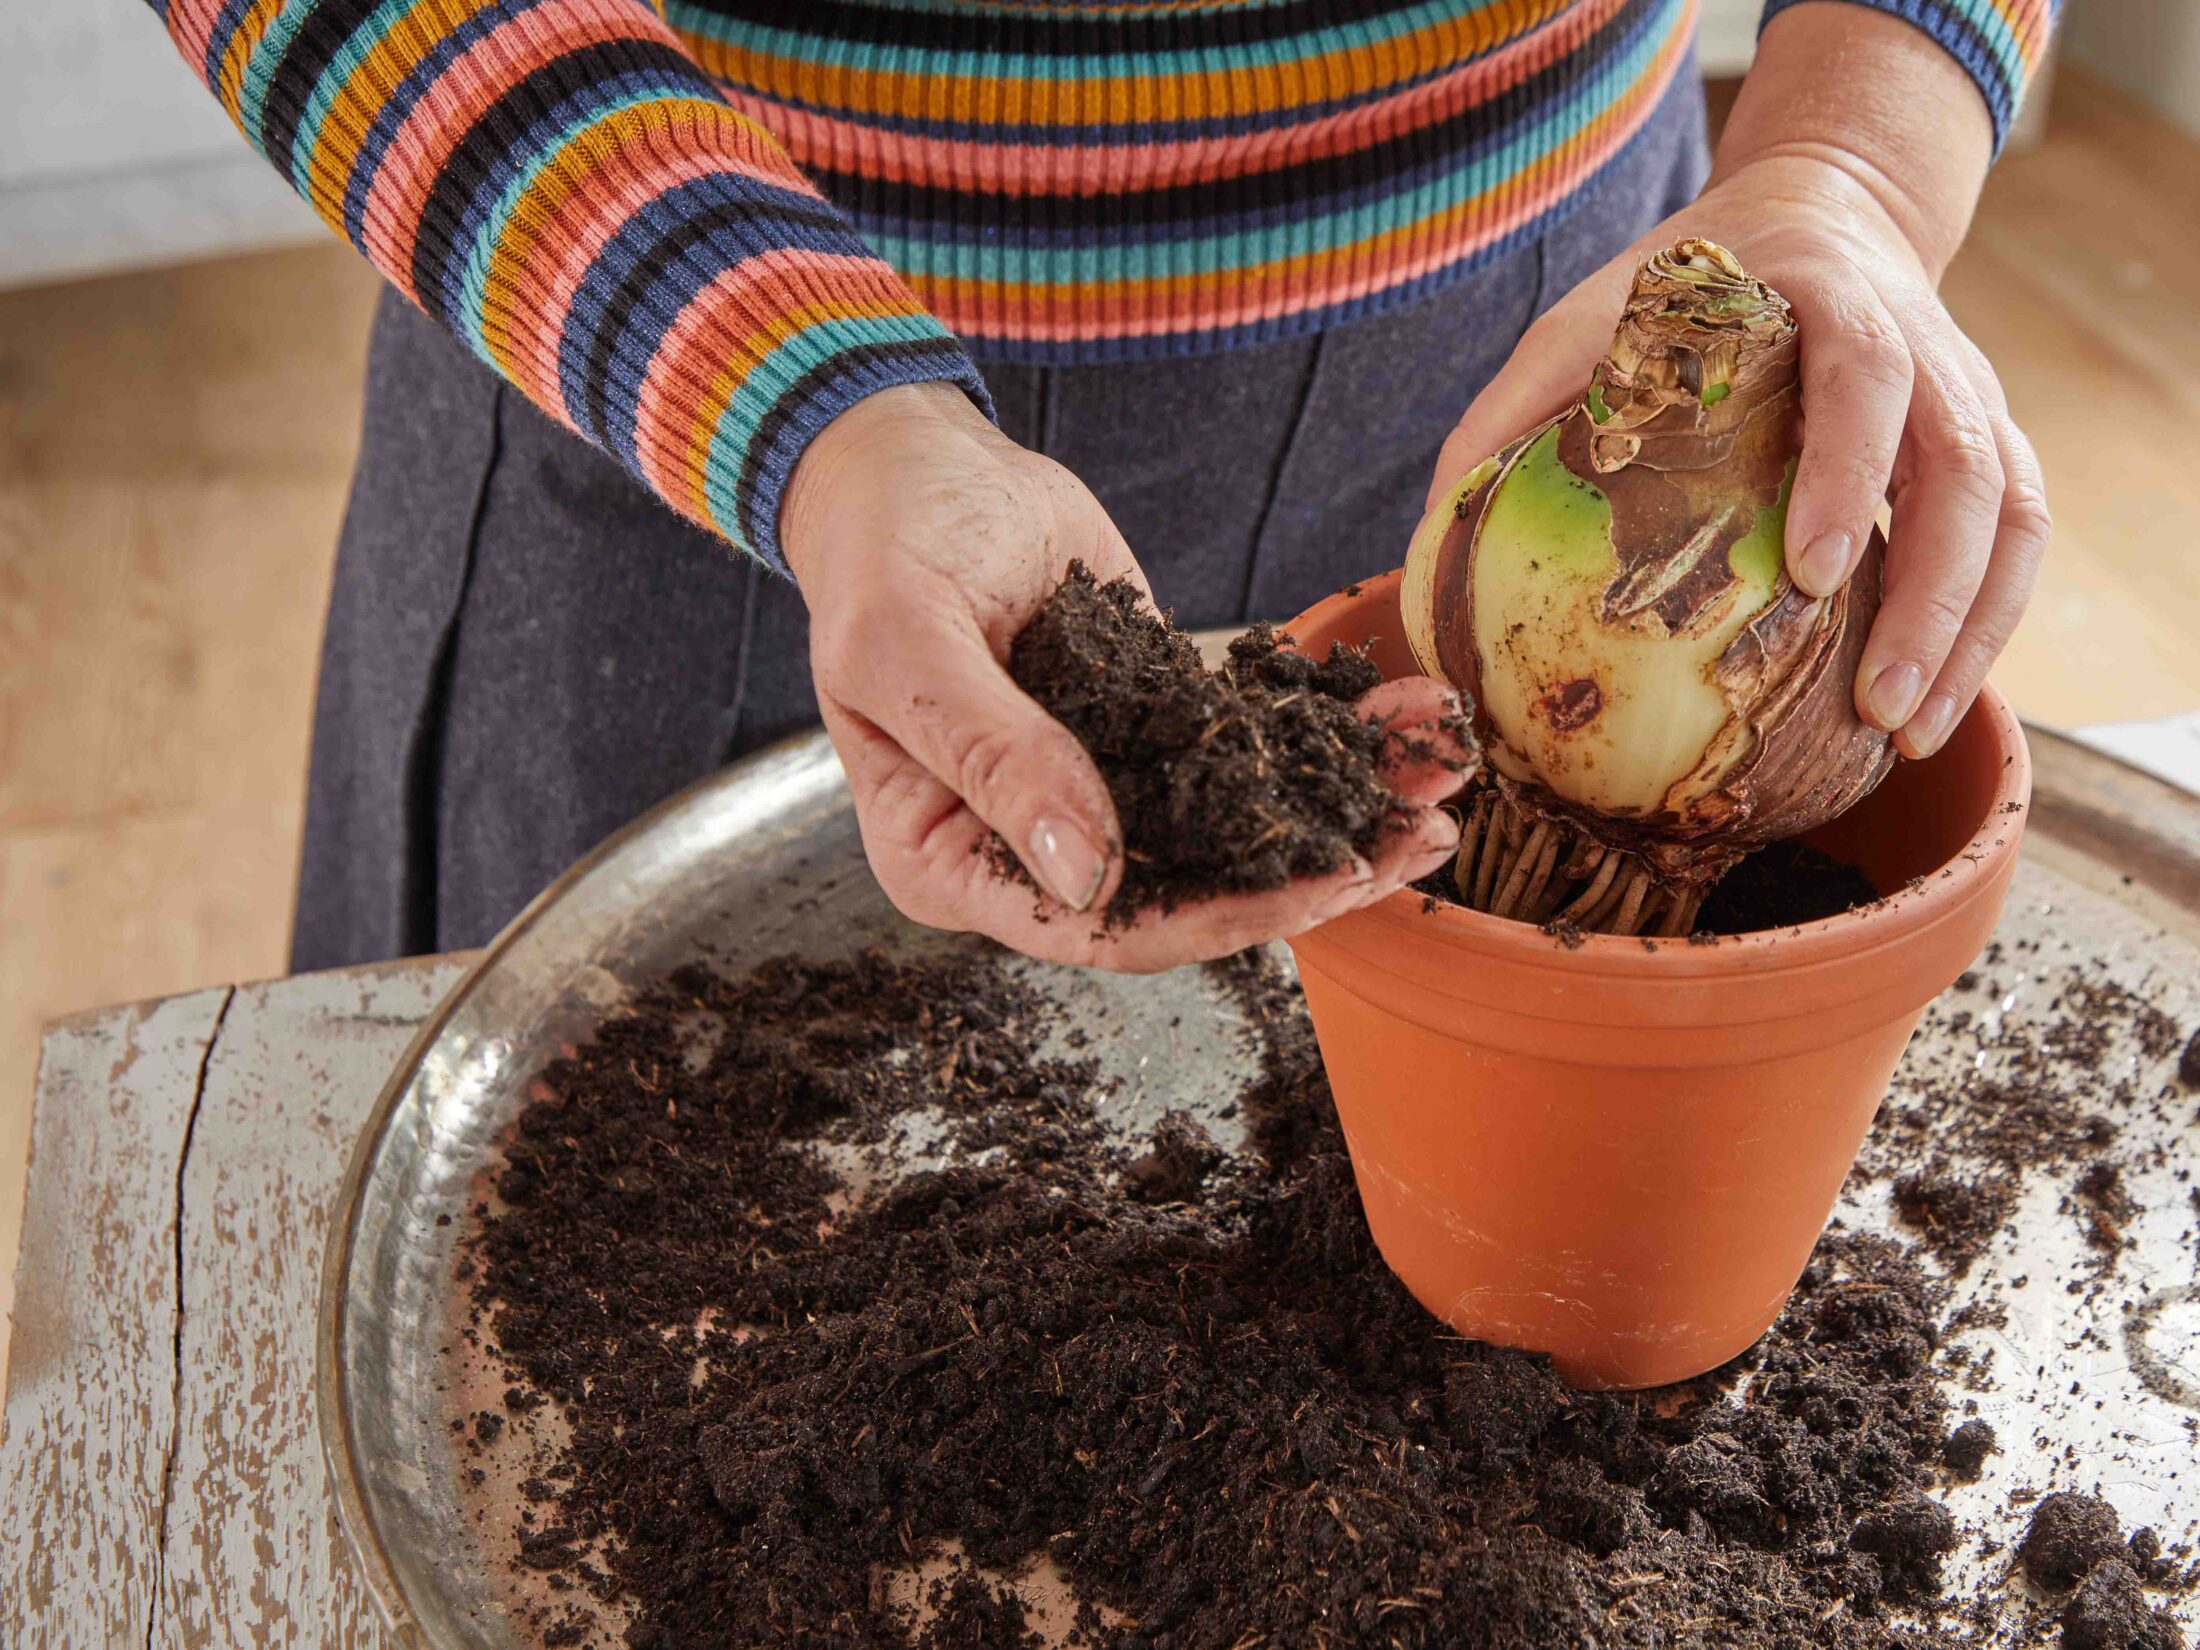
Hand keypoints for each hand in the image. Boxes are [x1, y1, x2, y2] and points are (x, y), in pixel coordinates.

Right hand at [782, 382, 1468, 971]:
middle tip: (1420, 841)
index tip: (1319, 885)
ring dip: (1338, 805)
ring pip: (1231, 825)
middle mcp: (1035, 843)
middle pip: (1187, 892)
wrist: (907, 459)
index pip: (1098, 928)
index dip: (1216, 917)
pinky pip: (1244, 746)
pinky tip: (1403, 715)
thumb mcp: (909, 646)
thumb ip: (994, 756)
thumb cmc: (880, 547)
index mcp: (953, 859)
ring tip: (1441, 777)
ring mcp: (1101, 785)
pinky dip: (1324, 732)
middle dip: (1309, 873)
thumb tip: (1089, 874)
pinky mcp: (1152, 724)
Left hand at [1429, 8, 2048, 761]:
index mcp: (1832, 299)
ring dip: (1971, 629)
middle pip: (1968, 468)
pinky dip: (1985, 625)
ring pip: (2012, 516)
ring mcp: (1972, 398)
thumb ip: (1515, 404)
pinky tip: (1928, 709)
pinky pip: (2017, 540)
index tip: (1816, 571)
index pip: (1868, 375)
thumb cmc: (1686, 284)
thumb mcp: (1590, 314)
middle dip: (1933, 591)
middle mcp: (1929, 347)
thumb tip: (1434, 519)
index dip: (1850, 470)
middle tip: (1877, 700)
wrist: (1820, 213)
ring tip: (1906, 732)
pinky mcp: (1988, 445)